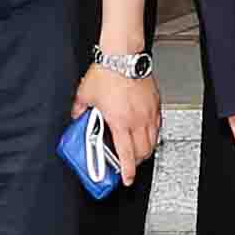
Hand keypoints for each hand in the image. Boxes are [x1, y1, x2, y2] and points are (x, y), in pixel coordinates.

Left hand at [75, 64, 161, 180]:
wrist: (123, 56)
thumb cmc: (107, 72)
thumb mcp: (85, 95)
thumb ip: (79, 110)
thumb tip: (77, 116)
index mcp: (120, 122)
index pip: (126, 154)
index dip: (127, 171)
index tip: (127, 179)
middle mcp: (137, 120)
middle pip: (143, 152)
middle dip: (136, 162)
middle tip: (128, 164)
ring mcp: (148, 112)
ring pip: (153, 140)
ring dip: (145, 149)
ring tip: (137, 150)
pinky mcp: (155, 104)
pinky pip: (157, 126)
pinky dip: (152, 134)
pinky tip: (145, 131)